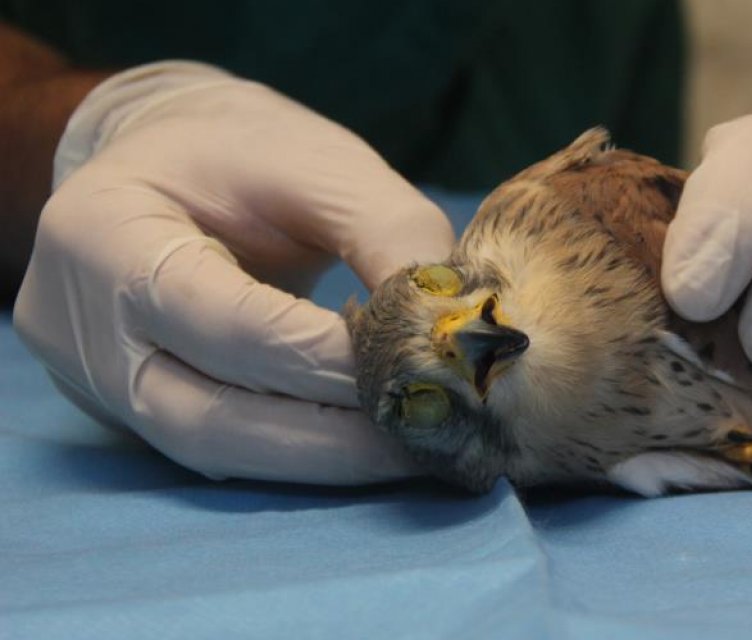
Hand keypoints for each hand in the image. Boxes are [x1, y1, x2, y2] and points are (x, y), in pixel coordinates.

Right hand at [14, 62, 453, 483]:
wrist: (161, 168)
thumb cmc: (241, 155)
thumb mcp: (316, 161)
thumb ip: (387, 231)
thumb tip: (454, 324)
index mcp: (107, 237)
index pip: (229, 325)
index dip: (332, 360)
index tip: (425, 371)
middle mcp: (84, 328)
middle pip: (210, 415)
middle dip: (334, 436)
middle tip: (432, 435)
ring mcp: (101, 383)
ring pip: (215, 451)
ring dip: (324, 460)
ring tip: (414, 450)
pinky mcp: (137, 415)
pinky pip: (222, 449)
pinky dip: (302, 452)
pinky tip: (370, 445)